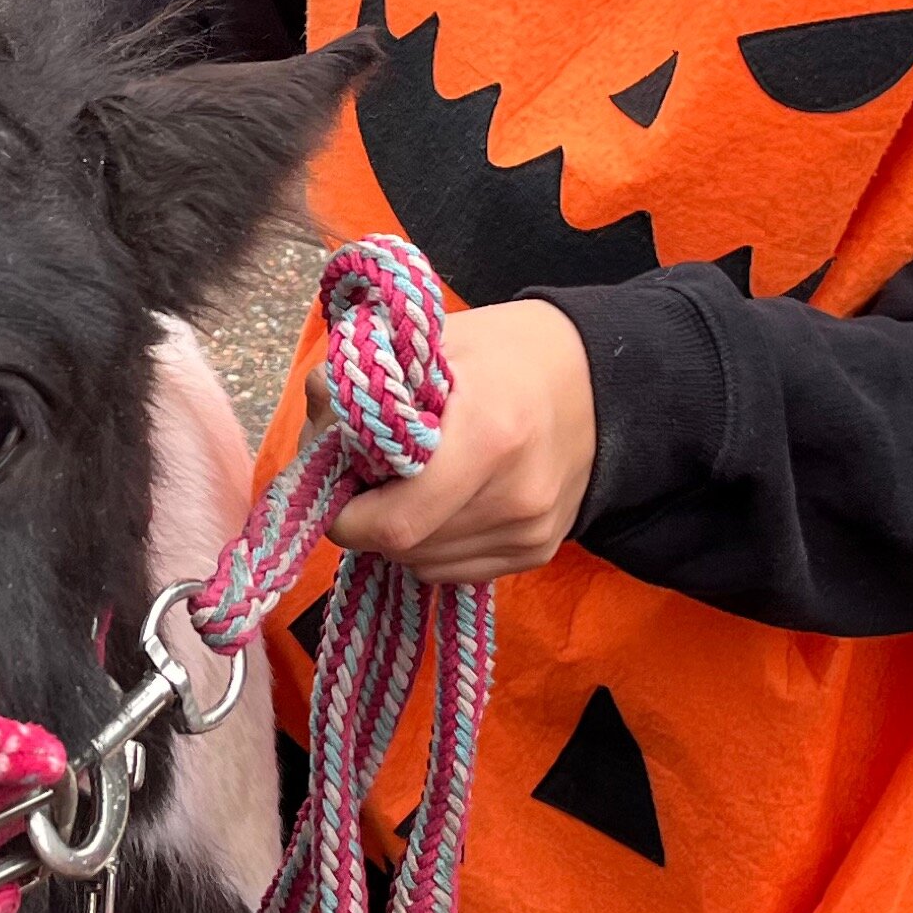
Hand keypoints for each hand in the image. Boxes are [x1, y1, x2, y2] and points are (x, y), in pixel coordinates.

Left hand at [325, 299, 594, 583]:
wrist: (597, 376)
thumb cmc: (506, 352)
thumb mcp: (429, 342)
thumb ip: (359, 380)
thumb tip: (315, 433)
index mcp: (488, 437)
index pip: (393, 523)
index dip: (346, 513)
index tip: (335, 480)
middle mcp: (516, 497)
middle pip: (404, 547)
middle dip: (367, 519)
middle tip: (368, 474)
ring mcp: (532, 533)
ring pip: (424, 565)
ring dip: (399, 534)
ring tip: (411, 482)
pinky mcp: (539, 552)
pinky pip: (454, 570)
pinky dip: (432, 544)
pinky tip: (444, 500)